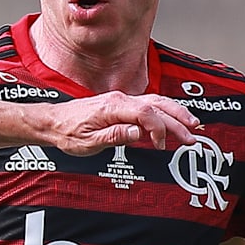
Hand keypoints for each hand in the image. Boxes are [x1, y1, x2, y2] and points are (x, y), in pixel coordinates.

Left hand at [42, 92, 199, 153]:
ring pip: (155, 102)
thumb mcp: (88, 142)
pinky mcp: (121, 105)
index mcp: (112, 107)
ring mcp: (121, 100)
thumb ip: (114, 136)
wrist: (52, 122)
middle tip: (192, 135)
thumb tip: (137, 133)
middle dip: (177, 119)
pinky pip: (148, 105)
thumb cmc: (67, 132)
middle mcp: (119, 99)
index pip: (145, 113)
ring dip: (175, 113)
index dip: (158, 128)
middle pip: (157, 104)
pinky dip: (164, 112)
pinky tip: (172, 120)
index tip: (162, 144)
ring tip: (191, 125)